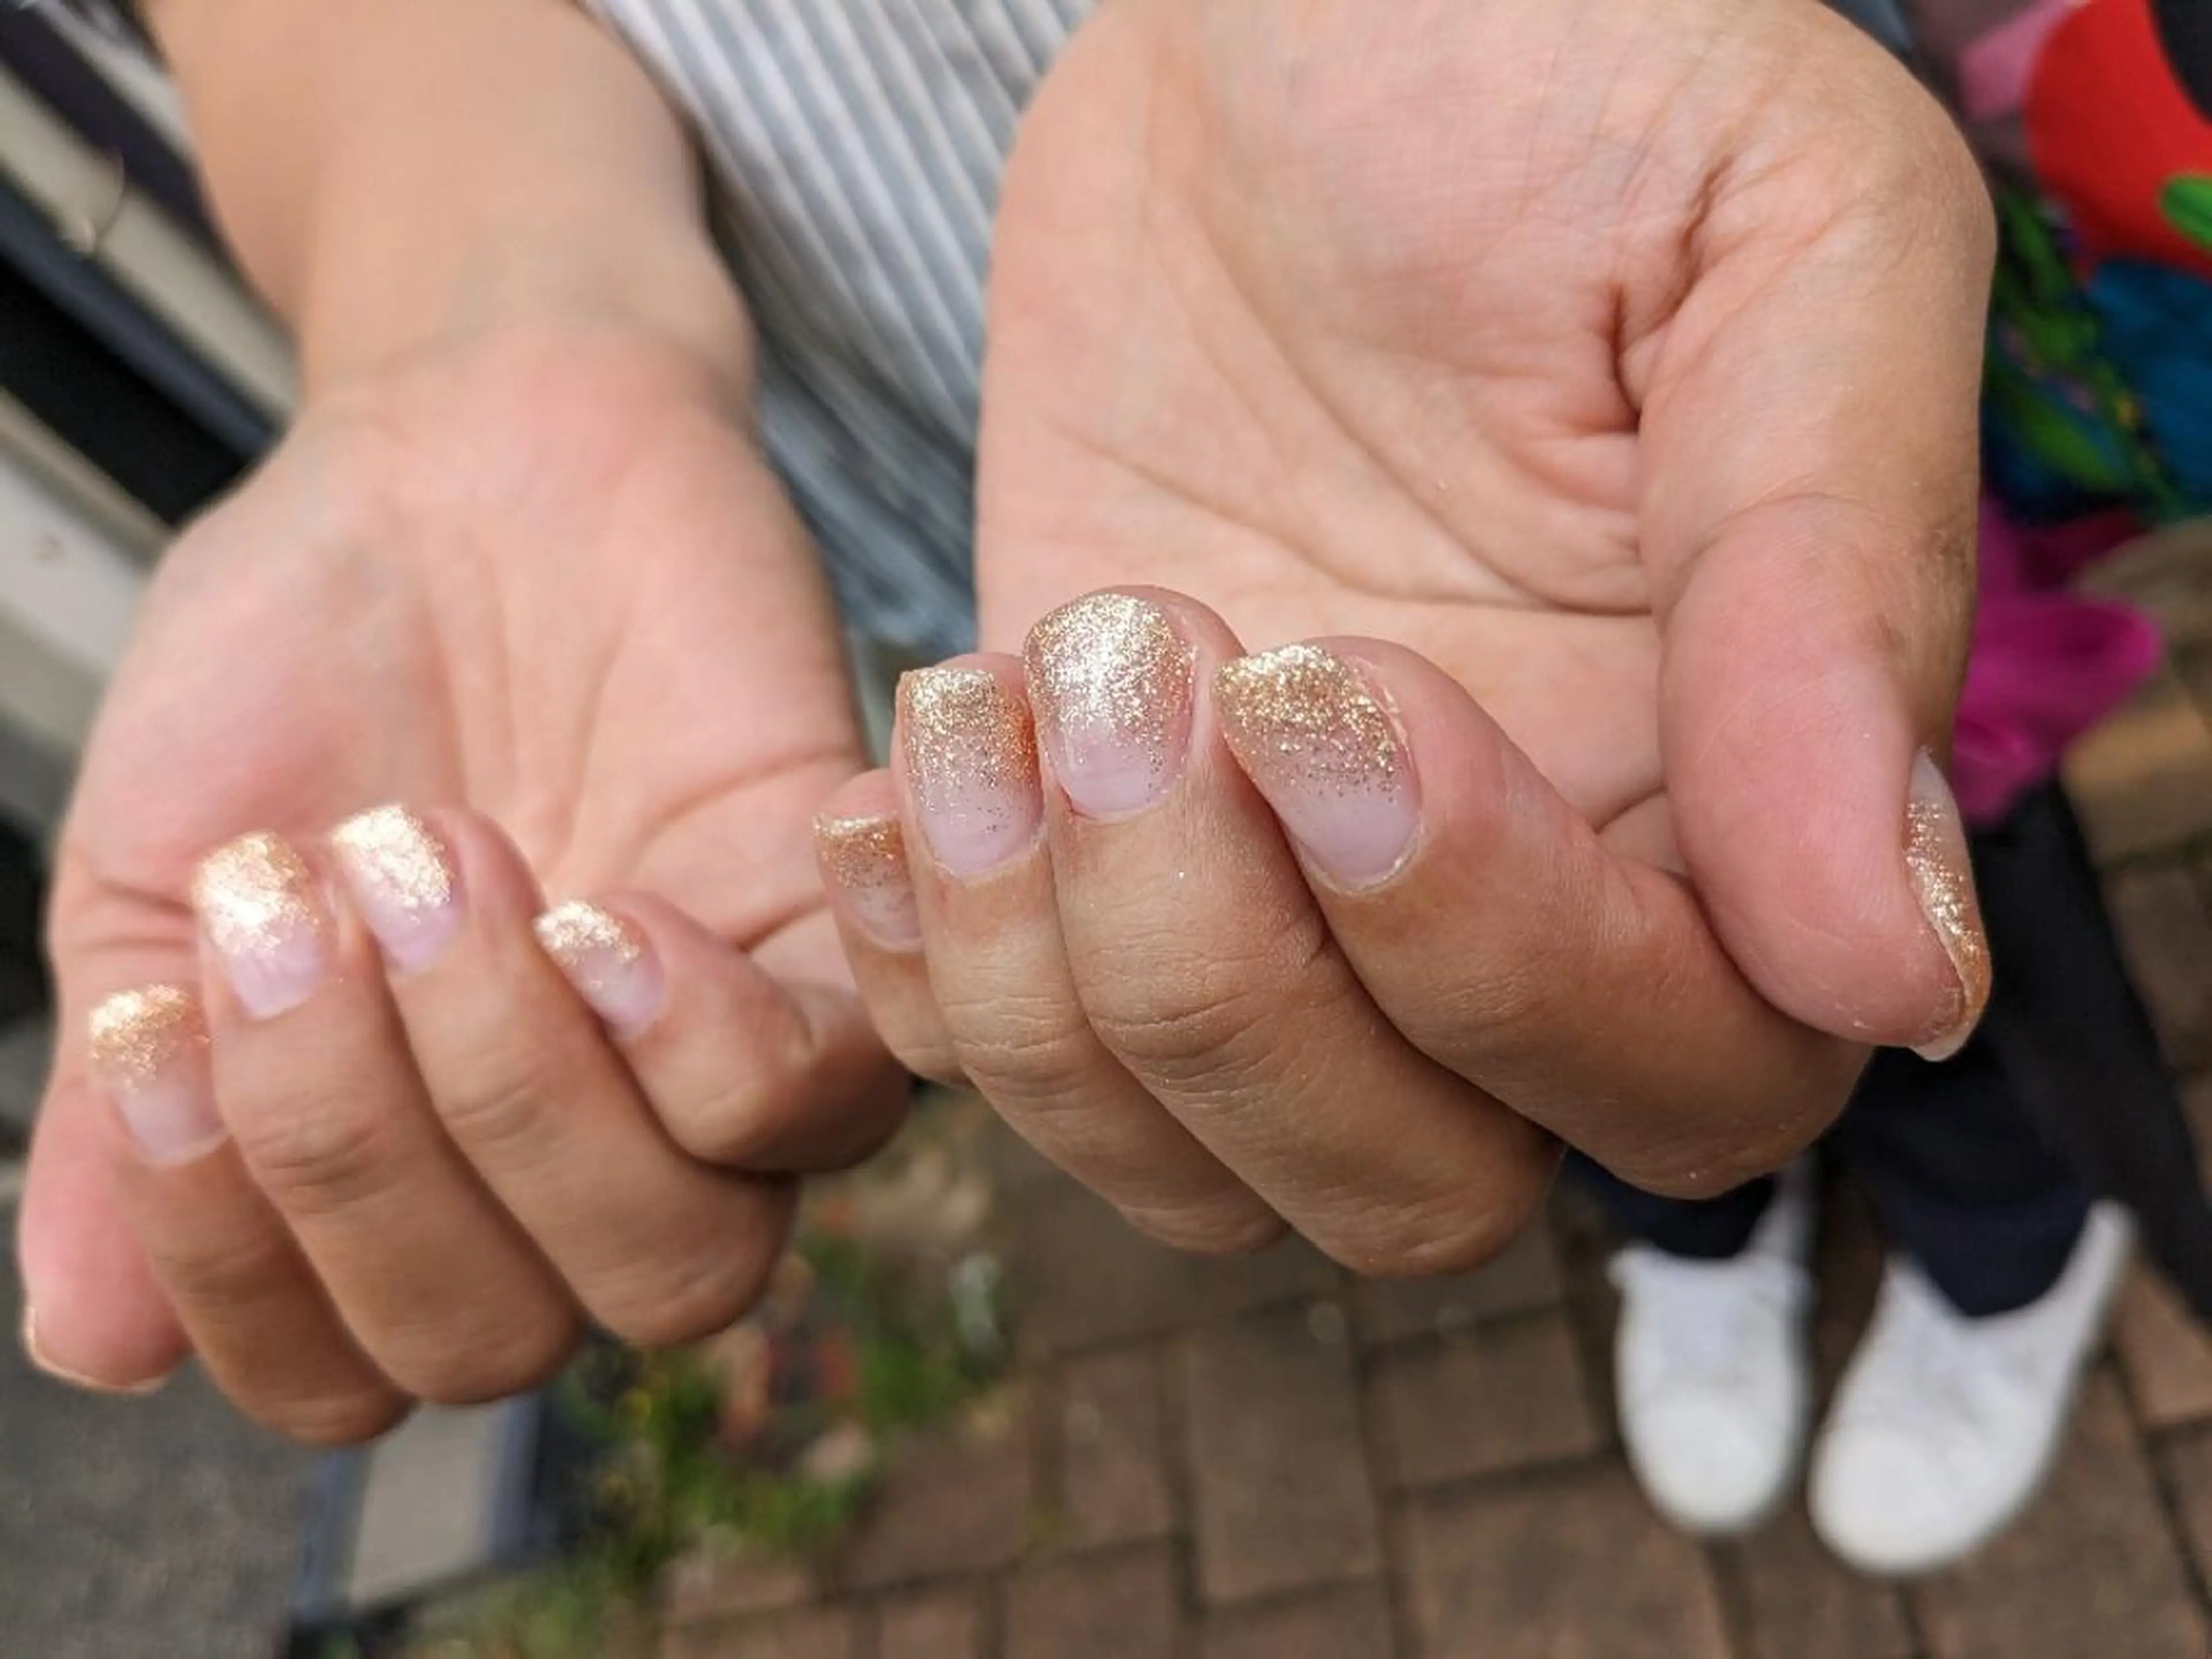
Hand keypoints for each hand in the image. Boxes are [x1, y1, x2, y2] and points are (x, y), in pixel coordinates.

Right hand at [21, 324, 903, 1430]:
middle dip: (366, 1157)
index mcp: (406, 1173)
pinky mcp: (835, 946)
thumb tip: (92, 1343)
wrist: (453, 456)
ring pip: (678, 1266)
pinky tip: (605, 917)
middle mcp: (570, 1161)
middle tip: (306, 903)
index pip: (346, 1367)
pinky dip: (697, 1047)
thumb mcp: (166, 878)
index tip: (157, 1027)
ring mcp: (712, 1068)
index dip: (236, 1261)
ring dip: (518, 1097)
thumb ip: (146, 1110)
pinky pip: (825, 1101)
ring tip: (438, 869)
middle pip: (510, 1342)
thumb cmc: (309, 661)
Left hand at [824, 0, 1996, 1260]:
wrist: (1290, 26)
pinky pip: (1004, 1064)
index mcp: (1724, 801)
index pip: (1677, 1069)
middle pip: (1410, 1183)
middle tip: (1147, 673)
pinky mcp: (1090, 858)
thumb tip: (1903, 975)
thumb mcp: (1773, 246)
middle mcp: (1506, 905)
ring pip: (1190, 1172)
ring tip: (1000, 695)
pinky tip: (904, 782)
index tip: (1340, 688)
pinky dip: (929, 978)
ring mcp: (1280, 906)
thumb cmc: (1559, 78)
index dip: (1492, 948)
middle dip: (1233, 986)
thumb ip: (1833, 597)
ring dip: (1055, 981)